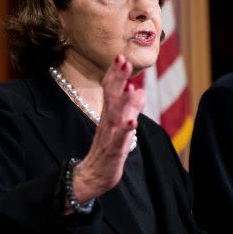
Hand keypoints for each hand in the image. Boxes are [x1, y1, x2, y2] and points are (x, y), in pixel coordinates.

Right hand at [70, 56, 144, 208]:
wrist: (92, 176)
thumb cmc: (107, 150)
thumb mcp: (120, 125)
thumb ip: (130, 108)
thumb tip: (139, 90)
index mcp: (108, 115)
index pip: (110, 90)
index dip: (115, 74)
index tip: (120, 57)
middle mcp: (107, 122)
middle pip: (111, 97)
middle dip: (117, 80)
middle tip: (123, 61)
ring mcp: (110, 137)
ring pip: (116, 117)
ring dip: (123, 102)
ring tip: (131, 89)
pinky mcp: (113, 152)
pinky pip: (120, 140)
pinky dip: (125, 131)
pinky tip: (132, 122)